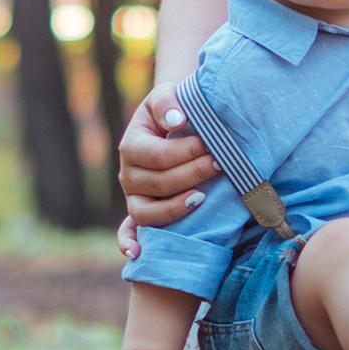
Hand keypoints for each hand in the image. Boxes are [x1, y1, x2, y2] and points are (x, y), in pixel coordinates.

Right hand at [116, 85, 215, 257]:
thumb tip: (177, 120)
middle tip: (220, 165)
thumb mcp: (166, 95)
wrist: (171, 121)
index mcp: (131, 145)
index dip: (187, 153)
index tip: (213, 146)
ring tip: (202, 198)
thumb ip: (167, 102)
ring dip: (174, 208)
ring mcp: (133, 197)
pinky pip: (128, 232)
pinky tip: (139, 254)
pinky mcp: (140, 212)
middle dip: (192, 175)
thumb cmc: (172, 108)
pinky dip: (129, 244)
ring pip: (147, 212)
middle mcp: (128, 174)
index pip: (158, 156)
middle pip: (158, 184)